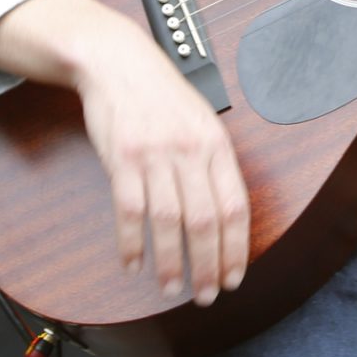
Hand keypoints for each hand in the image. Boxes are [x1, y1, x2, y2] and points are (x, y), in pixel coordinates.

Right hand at [72, 24, 252, 305]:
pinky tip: (133, 264)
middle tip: (205, 294)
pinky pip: (129, 211)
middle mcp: (190, 151)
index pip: (235, 206)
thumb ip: (213, 164)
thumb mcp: (202, 121)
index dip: (237, 248)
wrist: (119, 62)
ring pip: (169, 221)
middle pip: (205, 220)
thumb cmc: (162, 95)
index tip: (234, 277)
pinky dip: (131, 243)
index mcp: (216, 144)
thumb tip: (226, 215)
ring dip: (170, 262)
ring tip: (170, 288)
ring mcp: (155, 154)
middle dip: (207, 265)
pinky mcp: (122, 158)